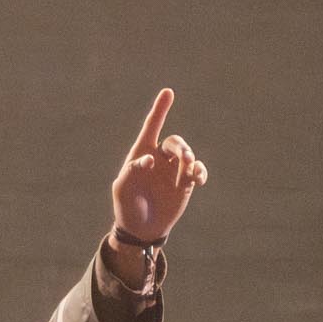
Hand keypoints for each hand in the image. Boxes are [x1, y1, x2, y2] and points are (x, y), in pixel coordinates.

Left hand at [108, 88, 206, 246]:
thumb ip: (132, 171)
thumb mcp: (122, 189)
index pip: (151, 127)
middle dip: (181, 148)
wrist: (141, 229)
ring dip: (190, 160)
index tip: (168, 92)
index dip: (160, 109)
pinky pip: (197, 171)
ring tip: (190, 172)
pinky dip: (200, 172)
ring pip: (187, 155)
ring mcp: (174, 170)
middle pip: (174, 143)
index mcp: (141, 153)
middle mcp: (160, 158)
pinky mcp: (186, 182)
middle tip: (186, 159)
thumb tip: (150, 159)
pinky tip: (198, 179)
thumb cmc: (126, 206)